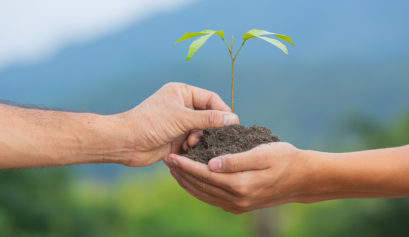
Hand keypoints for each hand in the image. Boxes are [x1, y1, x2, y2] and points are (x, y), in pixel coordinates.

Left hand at [112, 82, 237, 166]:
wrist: (126, 142)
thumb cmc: (150, 123)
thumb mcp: (182, 118)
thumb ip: (208, 118)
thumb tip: (232, 119)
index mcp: (182, 93)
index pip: (211, 99)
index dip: (223, 111)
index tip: (232, 124)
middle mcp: (182, 106)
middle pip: (208, 115)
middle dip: (210, 127)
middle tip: (214, 138)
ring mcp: (179, 123)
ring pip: (202, 131)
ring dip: (200, 138)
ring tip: (190, 143)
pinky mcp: (176, 138)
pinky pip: (193, 142)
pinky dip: (193, 147)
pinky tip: (185, 150)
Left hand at [165, 142, 312, 213]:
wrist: (303, 179)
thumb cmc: (285, 159)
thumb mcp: (262, 153)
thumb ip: (235, 160)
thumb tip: (210, 164)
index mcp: (240, 185)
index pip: (204, 175)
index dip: (186, 165)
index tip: (172, 156)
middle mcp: (237, 199)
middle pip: (201, 186)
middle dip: (182, 174)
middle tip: (168, 161)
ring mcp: (238, 205)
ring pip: (205, 194)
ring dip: (187, 183)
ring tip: (175, 170)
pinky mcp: (240, 206)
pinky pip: (213, 199)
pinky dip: (199, 190)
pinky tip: (193, 181)